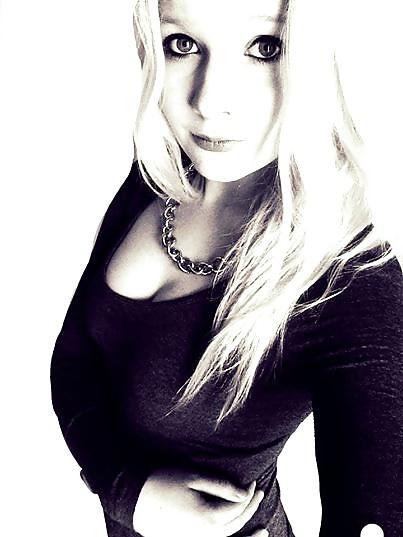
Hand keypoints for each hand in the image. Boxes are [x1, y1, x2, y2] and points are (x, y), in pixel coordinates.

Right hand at [133, 467, 264, 536]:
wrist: (133, 497)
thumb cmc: (163, 482)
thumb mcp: (193, 477)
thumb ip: (221, 486)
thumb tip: (245, 493)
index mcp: (208, 517)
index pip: (237, 507)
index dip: (249, 495)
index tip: (254, 482)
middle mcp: (204, 535)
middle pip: (235, 525)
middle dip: (250, 510)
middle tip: (259, 494)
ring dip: (246, 533)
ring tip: (263, 530)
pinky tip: (232, 533)